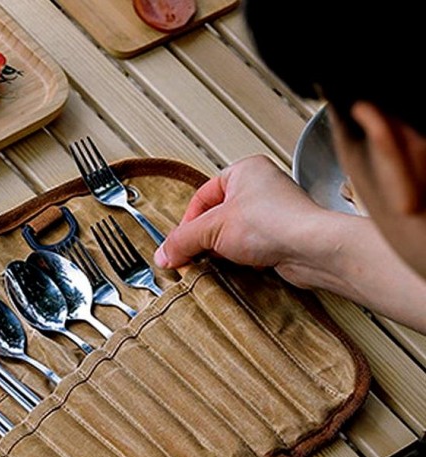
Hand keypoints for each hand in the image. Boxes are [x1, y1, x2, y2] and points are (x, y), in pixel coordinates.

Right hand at [154, 155, 326, 286]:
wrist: (311, 248)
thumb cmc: (274, 223)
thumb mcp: (213, 229)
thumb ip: (183, 241)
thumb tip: (164, 253)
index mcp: (244, 171)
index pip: (201, 197)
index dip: (187, 223)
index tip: (177, 245)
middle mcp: (260, 188)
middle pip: (215, 217)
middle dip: (204, 239)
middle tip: (193, 254)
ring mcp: (271, 213)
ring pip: (231, 235)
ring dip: (222, 251)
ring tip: (221, 259)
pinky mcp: (279, 237)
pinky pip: (249, 248)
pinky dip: (240, 259)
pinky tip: (240, 266)